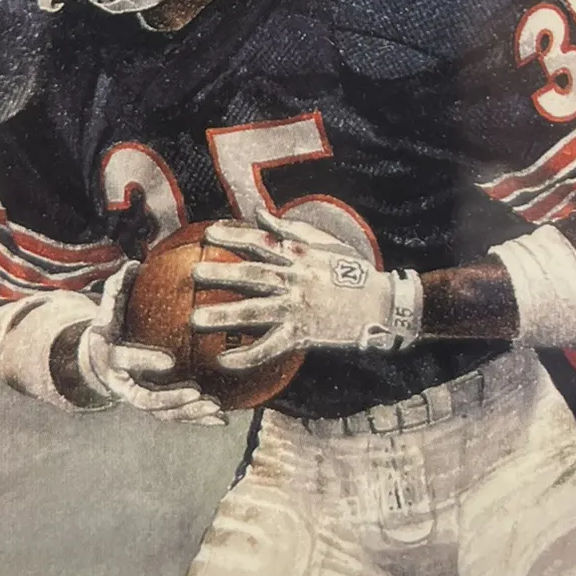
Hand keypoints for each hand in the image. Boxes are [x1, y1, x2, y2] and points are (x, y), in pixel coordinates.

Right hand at [78, 264, 225, 424]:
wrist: (96, 362)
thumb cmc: (110, 326)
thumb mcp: (108, 308)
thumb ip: (118, 288)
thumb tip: (135, 263)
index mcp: (111, 356)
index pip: (125, 359)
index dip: (145, 361)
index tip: (170, 360)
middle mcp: (122, 383)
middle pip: (145, 399)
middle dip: (170, 398)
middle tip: (196, 392)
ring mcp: (137, 399)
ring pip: (162, 414)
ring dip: (188, 413)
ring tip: (215, 407)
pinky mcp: (152, 408)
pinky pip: (175, 417)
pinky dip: (197, 419)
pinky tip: (222, 418)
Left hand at [189, 212, 421, 370]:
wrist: (381, 304)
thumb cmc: (352, 271)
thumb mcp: (324, 242)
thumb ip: (289, 229)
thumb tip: (259, 214)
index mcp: (298, 256)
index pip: (260, 243)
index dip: (234, 237)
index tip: (209, 234)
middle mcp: (294, 281)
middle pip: (253, 277)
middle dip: (222, 275)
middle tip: (194, 275)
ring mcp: (297, 310)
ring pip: (255, 313)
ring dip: (224, 316)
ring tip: (196, 319)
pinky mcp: (301, 335)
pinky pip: (270, 347)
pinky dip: (247, 356)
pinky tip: (223, 360)